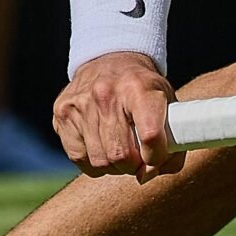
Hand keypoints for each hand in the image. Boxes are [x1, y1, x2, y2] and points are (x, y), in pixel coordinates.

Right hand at [51, 51, 178, 180]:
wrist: (110, 59)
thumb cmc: (143, 88)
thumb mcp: (168, 103)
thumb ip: (173, 142)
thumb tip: (149, 176)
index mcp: (139, 88)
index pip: (151, 136)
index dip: (157, 157)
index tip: (157, 157)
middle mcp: (106, 94)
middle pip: (122, 155)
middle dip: (134, 165)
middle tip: (138, 156)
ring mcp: (80, 104)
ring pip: (100, 162)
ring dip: (114, 166)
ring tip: (120, 148)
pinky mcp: (62, 114)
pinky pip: (79, 159)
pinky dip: (93, 161)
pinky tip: (101, 144)